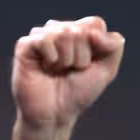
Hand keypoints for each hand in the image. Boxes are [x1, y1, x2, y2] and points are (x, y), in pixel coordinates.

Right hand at [13, 17, 124, 133]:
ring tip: (57, 71)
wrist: (55, 115)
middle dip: (81, 58)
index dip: (97, 47)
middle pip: (80, 31)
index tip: (88, 66)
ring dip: (66, 60)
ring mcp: (42, 36)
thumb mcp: (106, 71)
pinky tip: (45, 68)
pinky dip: (51, 58)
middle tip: (70, 71)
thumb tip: (94, 32)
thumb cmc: (78, 93)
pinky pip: (44, 40)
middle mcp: (60, 30)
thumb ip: (114, 46)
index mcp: (79, 33)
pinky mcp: (25, 45)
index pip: (95, 23)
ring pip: (63, 33)